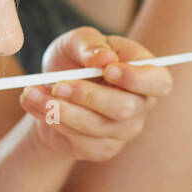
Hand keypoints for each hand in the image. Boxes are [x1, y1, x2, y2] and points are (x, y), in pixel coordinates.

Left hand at [19, 26, 172, 161]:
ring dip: (61, 110)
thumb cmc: (72, 60)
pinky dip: (53, 122)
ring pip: (98, 127)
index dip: (137, 79)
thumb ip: (89, 44)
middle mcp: (141, 104)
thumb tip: (103, 58)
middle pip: (125, 108)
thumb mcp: (75, 42)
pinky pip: (81, 142)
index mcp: (144, 72)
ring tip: (32, 92)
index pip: (160, 81)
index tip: (107, 70)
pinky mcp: (102, 149)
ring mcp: (124, 130)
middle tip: (58, 85)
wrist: (50, 91)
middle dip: (88, 96)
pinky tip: (34, 105)